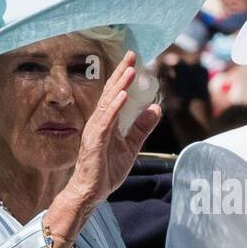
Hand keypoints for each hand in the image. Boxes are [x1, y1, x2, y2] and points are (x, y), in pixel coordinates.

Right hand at [63, 51, 160, 209]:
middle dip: (121, 73)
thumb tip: (155, 108)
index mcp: (107, 121)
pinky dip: (114, 108)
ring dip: (120, 86)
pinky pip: (105, 122)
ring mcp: (95, 131)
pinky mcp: (95, 142)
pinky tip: (122, 96)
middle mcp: (99, 122)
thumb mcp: (131, 146)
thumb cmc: (105, 170)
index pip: (116, 94)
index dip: (124, 77)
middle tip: (131, 55)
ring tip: (130, 70)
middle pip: (111, 93)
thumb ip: (142, 127)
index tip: (133, 60)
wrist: (91, 192)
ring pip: (108, 103)